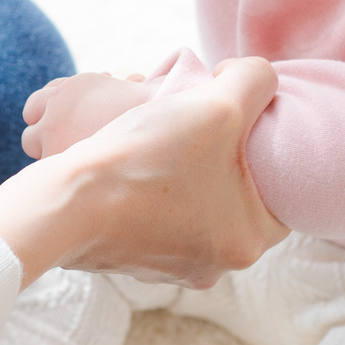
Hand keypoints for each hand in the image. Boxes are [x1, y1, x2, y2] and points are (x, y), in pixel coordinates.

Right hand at [0, 58, 288, 289]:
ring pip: (193, 202)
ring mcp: (170, 266)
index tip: (237, 116)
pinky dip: (149, 187)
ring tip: (162, 136)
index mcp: (247, 243)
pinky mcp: (131, 258)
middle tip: (198, 120)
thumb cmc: (147, 159)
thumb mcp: (219, 104)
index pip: (279, 188)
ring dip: (182, 169)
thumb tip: (257, 77)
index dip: (261, 142)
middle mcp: (214, 267)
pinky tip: (133, 161)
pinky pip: (155, 214)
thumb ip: (256, 81)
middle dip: (220, 153)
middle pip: (235, 193)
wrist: (64, 202)